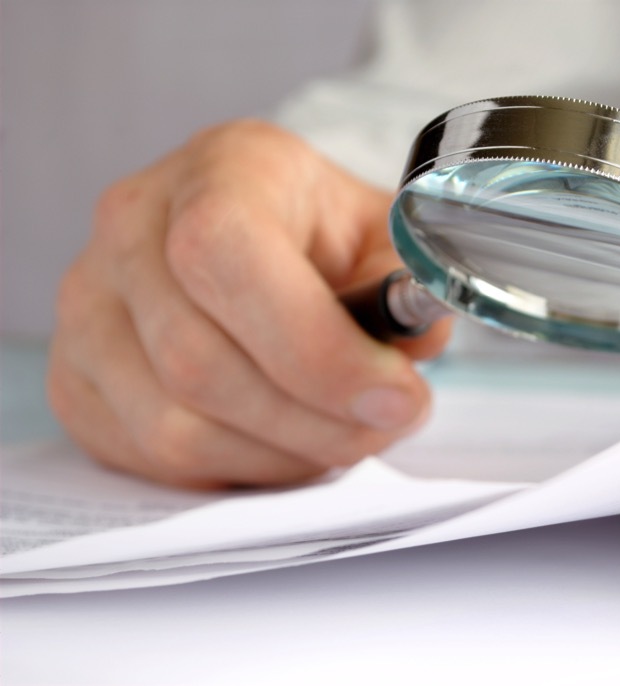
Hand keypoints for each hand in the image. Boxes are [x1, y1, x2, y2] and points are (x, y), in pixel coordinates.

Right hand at [48, 120, 450, 488]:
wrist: (257, 234)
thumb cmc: (321, 236)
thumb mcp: (382, 235)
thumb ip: (402, 288)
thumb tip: (401, 366)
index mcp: (219, 169)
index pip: (227, 254)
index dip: (315, 347)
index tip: (393, 395)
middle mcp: (130, 227)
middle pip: (199, 360)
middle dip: (315, 420)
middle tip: (386, 426)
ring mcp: (88, 305)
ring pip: (174, 425)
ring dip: (280, 454)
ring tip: (341, 436)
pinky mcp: (73, 377)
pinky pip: (148, 458)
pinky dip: (235, 469)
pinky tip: (284, 443)